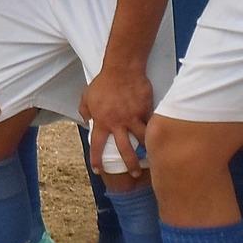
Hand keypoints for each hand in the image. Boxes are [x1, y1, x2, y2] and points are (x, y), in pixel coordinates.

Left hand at [78, 59, 153, 175]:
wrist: (122, 68)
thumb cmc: (104, 82)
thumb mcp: (87, 96)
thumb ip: (84, 110)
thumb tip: (86, 121)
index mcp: (102, 122)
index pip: (97, 146)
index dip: (96, 160)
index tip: (98, 170)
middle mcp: (118, 123)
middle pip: (126, 151)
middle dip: (130, 165)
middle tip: (134, 174)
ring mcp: (134, 117)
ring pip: (143, 139)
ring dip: (147, 149)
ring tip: (152, 156)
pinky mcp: (146, 110)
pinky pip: (151, 124)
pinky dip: (154, 130)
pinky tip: (157, 135)